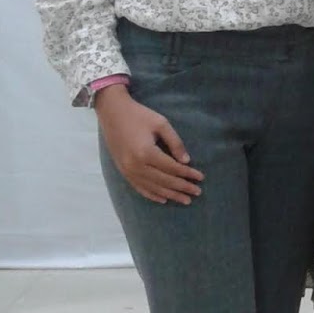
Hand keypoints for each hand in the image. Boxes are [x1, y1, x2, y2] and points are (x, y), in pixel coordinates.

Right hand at [95, 84, 203, 204]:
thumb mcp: (161, 123)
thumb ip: (175, 142)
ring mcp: (128, 170)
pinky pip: (139, 187)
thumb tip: (186, 161)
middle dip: (182, 187)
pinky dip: (152, 195)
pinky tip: (163, 199)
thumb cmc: (139, 115)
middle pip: (164, 181)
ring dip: (171, 195)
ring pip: (153, 188)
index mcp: (146, 152)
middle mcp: (136, 165)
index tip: (201, 178)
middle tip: (197, 192)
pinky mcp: (123, 171)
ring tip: (185, 200)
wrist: (112, 112)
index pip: (172, 168)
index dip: (188, 174)